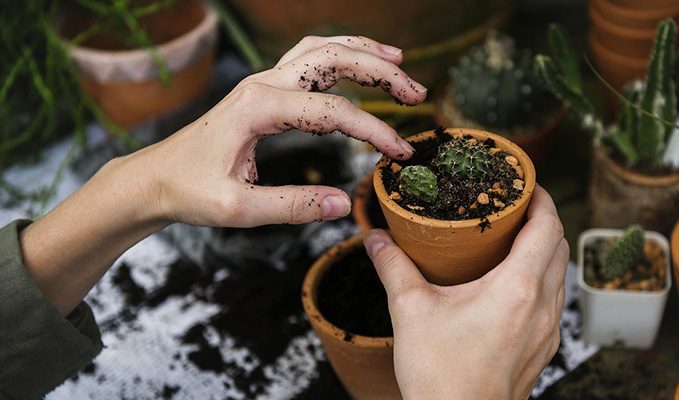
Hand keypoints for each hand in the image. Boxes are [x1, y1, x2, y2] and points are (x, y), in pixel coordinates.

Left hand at [131, 35, 426, 226]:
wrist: (154, 178)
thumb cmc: (189, 192)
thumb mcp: (238, 209)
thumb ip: (293, 206)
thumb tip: (343, 204)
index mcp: (258, 108)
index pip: (333, 112)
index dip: (374, 130)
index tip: (400, 154)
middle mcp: (262, 84)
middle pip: (333, 58)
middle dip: (381, 71)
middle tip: (417, 93)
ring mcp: (262, 82)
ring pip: (321, 49)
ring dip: (363, 52)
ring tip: (400, 61)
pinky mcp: (264, 90)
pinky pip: (308, 59)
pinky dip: (340, 55)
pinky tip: (359, 63)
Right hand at [364, 186, 568, 399]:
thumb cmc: (440, 376)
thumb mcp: (410, 311)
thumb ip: (393, 267)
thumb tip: (376, 238)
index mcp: (517, 288)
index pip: (548, 227)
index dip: (542, 198)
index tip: (526, 183)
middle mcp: (542, 307)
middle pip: (559, 246)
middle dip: (543, 219)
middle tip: (515, 206)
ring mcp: (547, 331)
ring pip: (560, 274)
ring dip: (544, 250)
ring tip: (513, 239)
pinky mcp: (543, 349)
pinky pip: (553, 300)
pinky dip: (541, 279)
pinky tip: (511, 283)